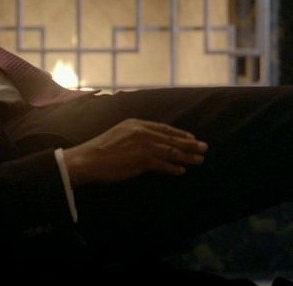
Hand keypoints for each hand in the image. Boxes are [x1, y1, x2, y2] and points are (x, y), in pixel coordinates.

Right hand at [63, 118, 207, 185]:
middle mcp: (142, 132)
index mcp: (137, 123)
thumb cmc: (100, 149)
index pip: (164, 127)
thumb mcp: (119, 133)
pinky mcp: (142, 160)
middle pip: (171, 138)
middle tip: (204, 148)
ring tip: (199, 160)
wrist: (88, 159)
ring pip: (171, 151)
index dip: (179, 133)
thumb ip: (135, 135)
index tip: (191, 137)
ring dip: (187, 156)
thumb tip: (150, 142)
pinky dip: (173, 168)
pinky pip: (162, 164)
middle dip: (190, 144)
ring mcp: (143, 146)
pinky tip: (181, 170)